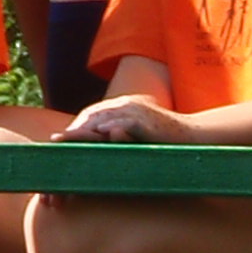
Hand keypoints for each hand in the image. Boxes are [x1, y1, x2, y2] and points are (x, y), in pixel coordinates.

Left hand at [62, 94, 196, 143]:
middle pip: (92, 116)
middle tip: (55, 142)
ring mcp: (136, 110)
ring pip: (102, 119)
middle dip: (74, 131)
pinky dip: (107, 131)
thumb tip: (102, 147)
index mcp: (123, 107)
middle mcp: (126, 105)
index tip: (58, 141)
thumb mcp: (138, 136)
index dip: (75, 128)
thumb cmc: (166, 141)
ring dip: (83, 131)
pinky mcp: (146, 120)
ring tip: (65, 141)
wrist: (196, 137)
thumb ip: (119, 137)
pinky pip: (122, 124)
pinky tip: (94, 139)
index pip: (92, 116)